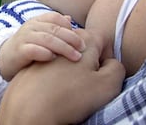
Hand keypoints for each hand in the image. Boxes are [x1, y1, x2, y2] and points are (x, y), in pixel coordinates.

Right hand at [0, 12, 85, 80]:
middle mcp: (31, 27)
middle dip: (71, 38)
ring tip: (75, 56)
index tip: (82, 39)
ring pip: (47, 39)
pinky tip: (54, 59)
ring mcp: (24, 38)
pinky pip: (33, 50)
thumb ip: (54, 28)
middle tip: (83, 48)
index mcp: (37, 21)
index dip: (69, 27)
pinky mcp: (19, 51)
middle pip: (54, 29)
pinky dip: (45, 53)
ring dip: (64, 47)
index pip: (55, 17)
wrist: (4, 59)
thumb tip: (69, 19)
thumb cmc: (28, 48)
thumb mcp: (41, 36)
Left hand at [0, 29, 124, 124]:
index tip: (101, 74)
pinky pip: (49, 66)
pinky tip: (52, 90)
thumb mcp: (108, 84)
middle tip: (85, 83)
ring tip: (68, 89)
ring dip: (71, 70)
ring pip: (66, 57)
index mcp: (84, 38)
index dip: (108, 58)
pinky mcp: (31, 62)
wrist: (29, 108)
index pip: (104, 40)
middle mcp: (62, 38)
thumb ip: (117, 68)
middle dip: (89, 62)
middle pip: (84, 47)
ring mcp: (46, 50)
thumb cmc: (71, 96)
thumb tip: (112, 63)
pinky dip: (53, 76)